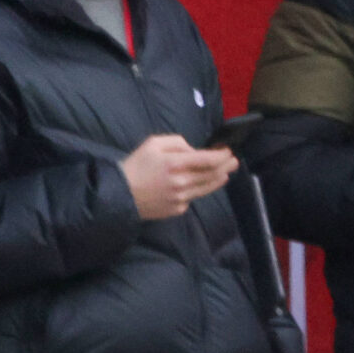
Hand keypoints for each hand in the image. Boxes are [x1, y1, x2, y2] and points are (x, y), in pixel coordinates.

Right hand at [121, 134, 236, 220]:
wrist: (120, 194)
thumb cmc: (136, 166)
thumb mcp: (153, 144)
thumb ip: (177, 143)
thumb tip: (195, 151)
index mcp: (175, 163)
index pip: (208, 160)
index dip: (222, 155)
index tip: (228, 151)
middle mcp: (181, 182)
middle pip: (213, 174)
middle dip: (226, 166)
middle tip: (234, 161)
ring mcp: (181, 198)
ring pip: (207, 188)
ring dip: (219, 179)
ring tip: (226, 173)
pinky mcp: (178, 209)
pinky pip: (193, 197)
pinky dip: (198, 190)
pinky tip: (198, 185)